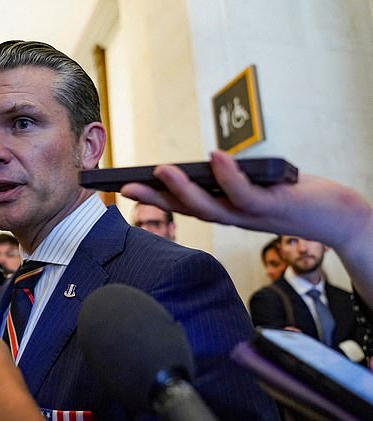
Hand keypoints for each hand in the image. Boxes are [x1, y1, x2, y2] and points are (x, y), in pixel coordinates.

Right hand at [121, 150, 372, 305]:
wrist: (339, 217)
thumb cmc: (297, 196)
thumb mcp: (257, 187)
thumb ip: (233, 180)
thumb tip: (209, 163)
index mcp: (227, 211)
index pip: (184, 205)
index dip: (155, 198)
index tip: (127, 188)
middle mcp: (233, 218)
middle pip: (186, 209)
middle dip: (154, 199)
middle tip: (125, 188)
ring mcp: (251, 216)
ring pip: (209, 207)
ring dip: (183, 189)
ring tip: (161, 170)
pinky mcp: (272, 207)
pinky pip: (245, 193)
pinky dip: (227, 176)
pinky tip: (214, 157)